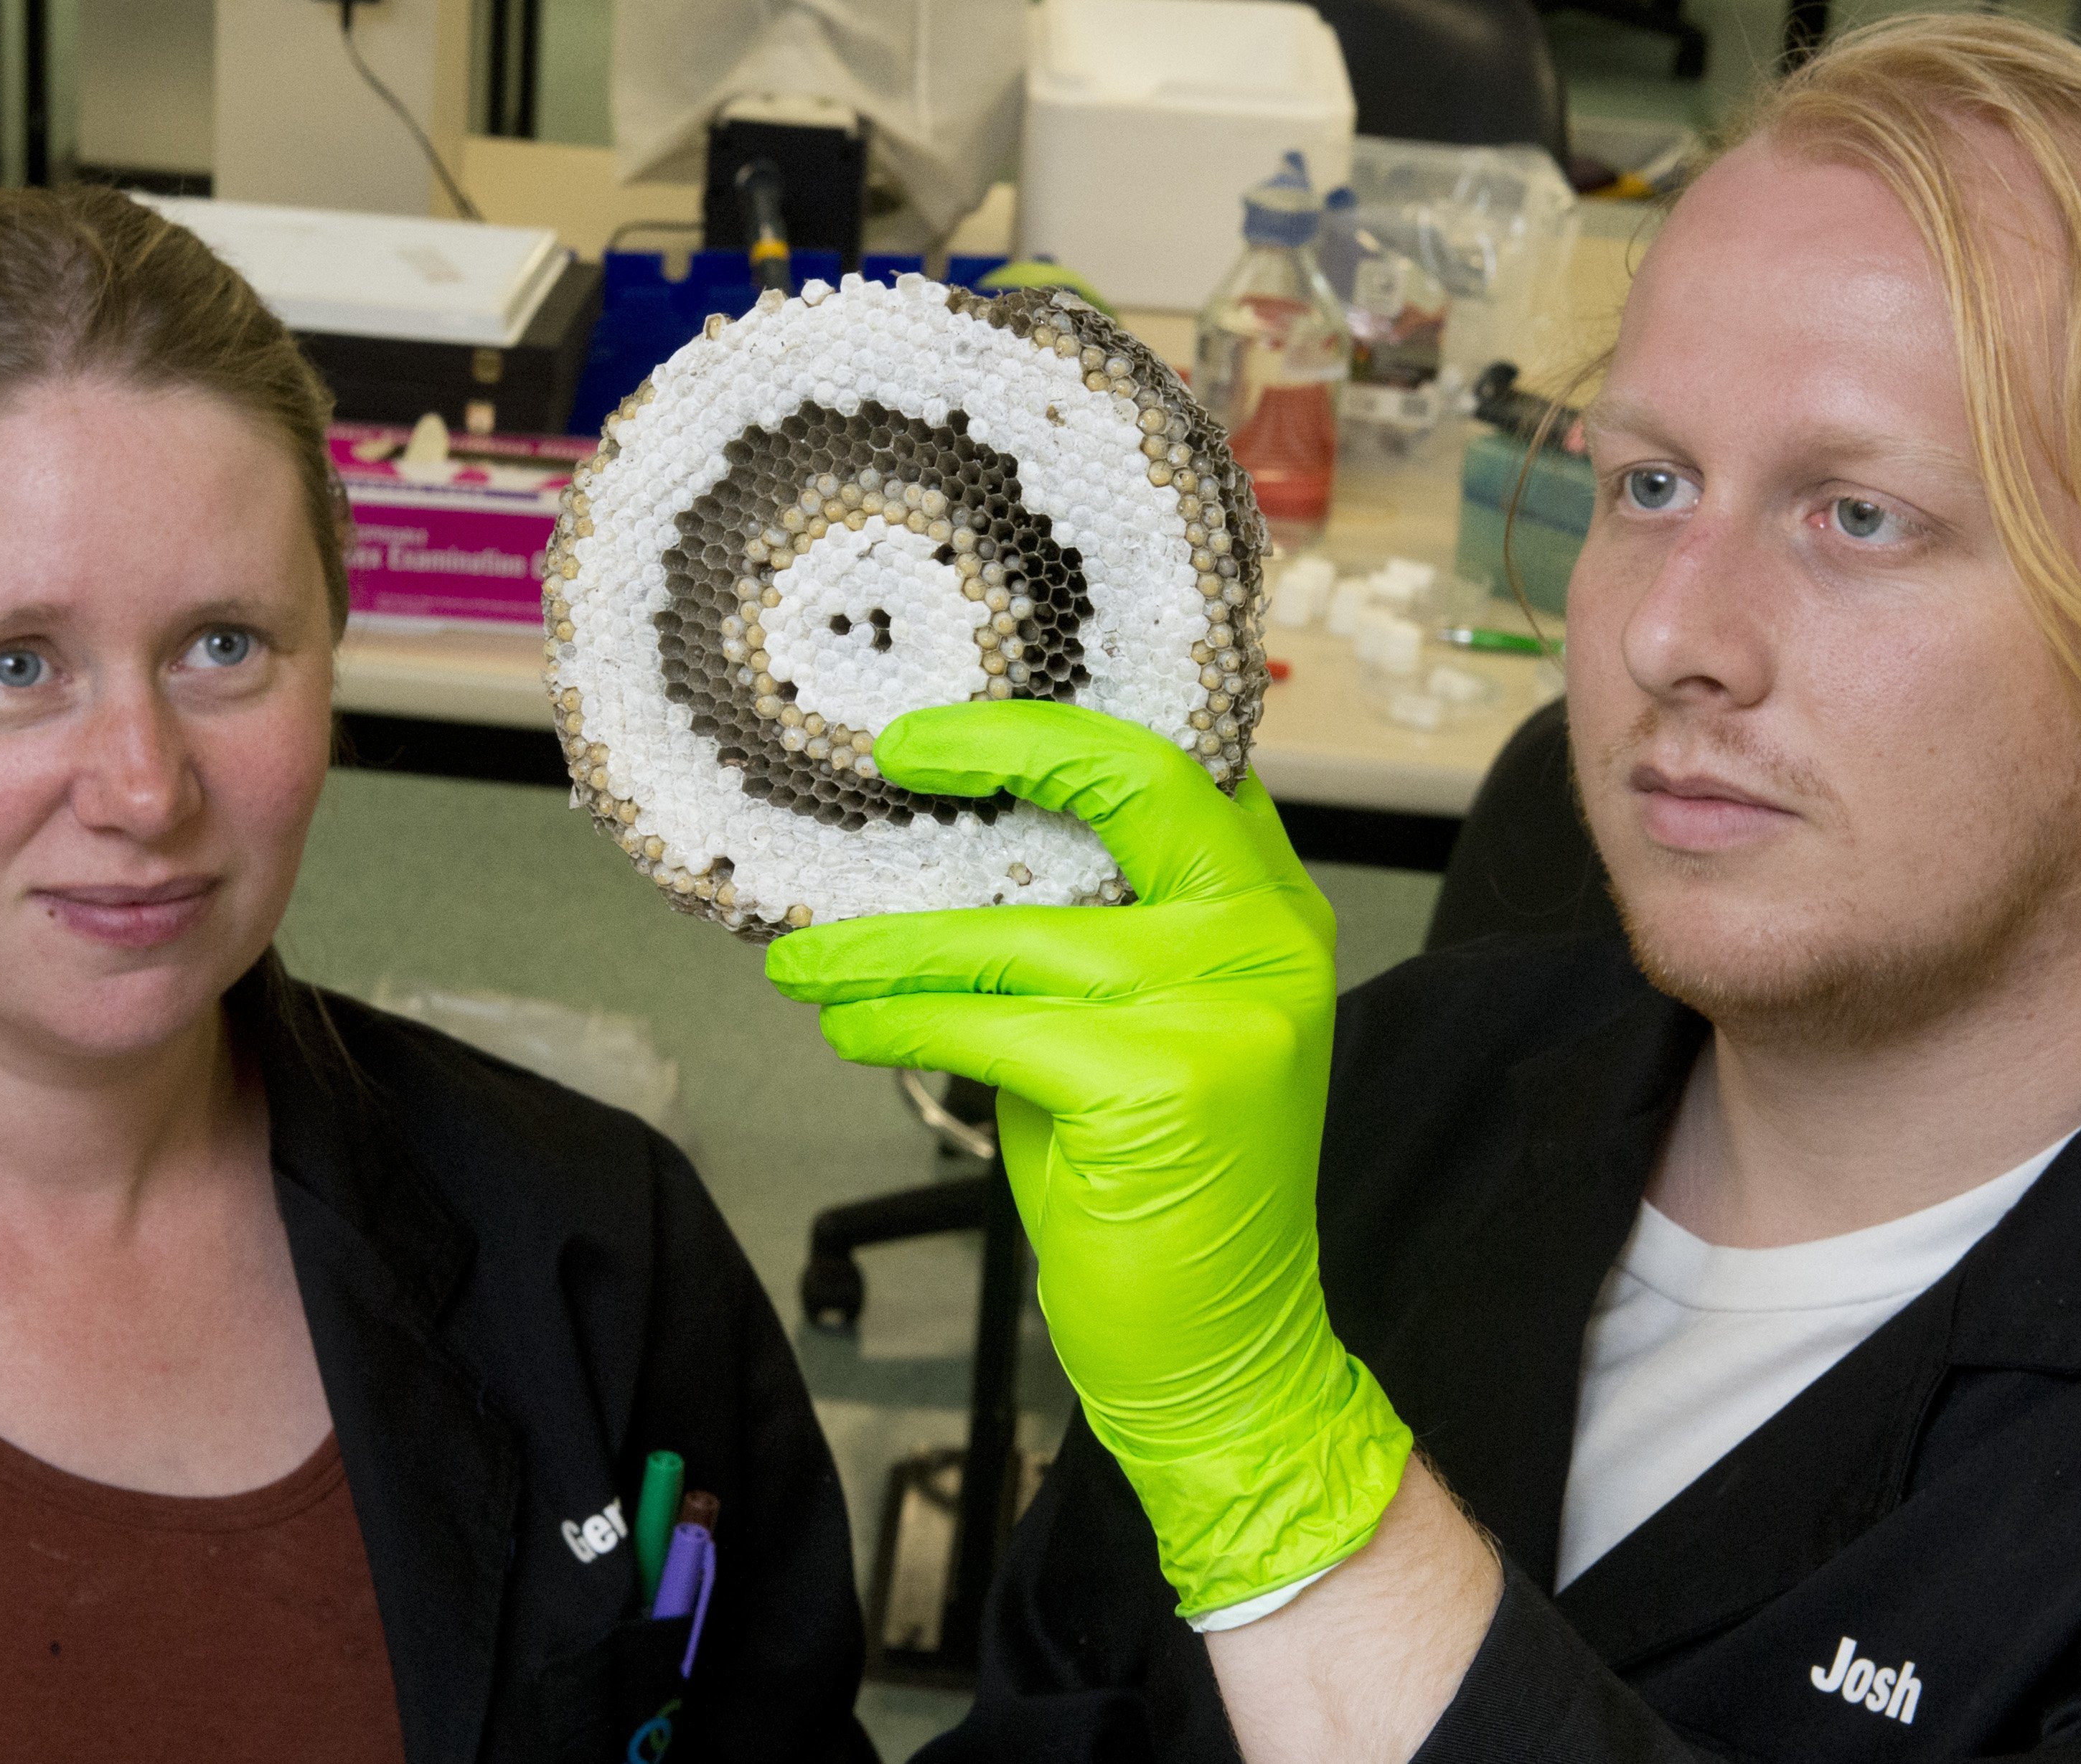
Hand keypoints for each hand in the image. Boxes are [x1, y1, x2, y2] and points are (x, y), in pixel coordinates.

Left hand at [765, 702, 1412, 1616]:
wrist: (1220, 1354)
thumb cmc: (1160, 1194)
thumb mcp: (1138, 1035)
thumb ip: (1085, 943)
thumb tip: (940, 871)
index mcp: (1273, 915)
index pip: (1180, 771)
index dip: (1068, 728)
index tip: (959, 727)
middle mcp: (1269, 942)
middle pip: (1127, 790)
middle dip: (1000, 748)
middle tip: (892, 753)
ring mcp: (1225, 1008)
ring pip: (1014, 936)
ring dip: (885, 946)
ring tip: (806, 960)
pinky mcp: (1162, 1084)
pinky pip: (987, 1025)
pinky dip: (898, 1020)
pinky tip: (847, 1026)